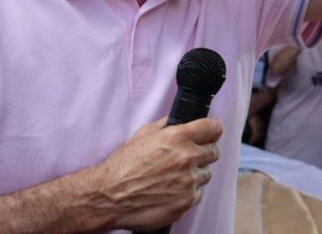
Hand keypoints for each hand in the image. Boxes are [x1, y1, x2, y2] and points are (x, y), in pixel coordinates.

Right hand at [93, 117, 222, 230]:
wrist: (107, 197)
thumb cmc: (122, 166)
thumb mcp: (143, 135)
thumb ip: (167, 125)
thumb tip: (183, 120)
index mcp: (177, 137)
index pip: (214, 128)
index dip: (211, 131)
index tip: (209, 135)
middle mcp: (186, 157)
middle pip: (213, 152)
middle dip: (202, 154)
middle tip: (185, 160)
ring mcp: (188, 181)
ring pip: (206, 174)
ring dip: (194, 175)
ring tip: (172, 178)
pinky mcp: (186, 201)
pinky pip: (197, 193)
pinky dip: (187, 193)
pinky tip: (170, 192)